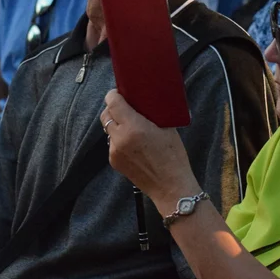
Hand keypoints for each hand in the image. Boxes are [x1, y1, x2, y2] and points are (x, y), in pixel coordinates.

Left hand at [102, 90, 199, 209]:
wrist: (170, 187)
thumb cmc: (173, 157)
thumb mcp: (167, 129)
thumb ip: (151, 114)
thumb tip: (143, 102)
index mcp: (134, 127)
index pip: (113, 103)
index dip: (114, 94)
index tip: (119, 92)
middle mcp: (120, 138)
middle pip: (106, 115)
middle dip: (113, 108)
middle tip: (125, 106)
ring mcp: (114, 151)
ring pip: (108, 129)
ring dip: (116, 124)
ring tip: (131, 126)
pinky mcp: (114, 161)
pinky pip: (112, 143)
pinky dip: (119, 138)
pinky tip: (133, 143)